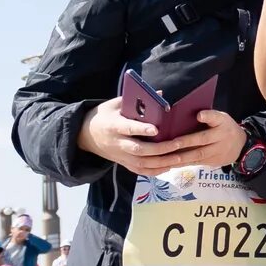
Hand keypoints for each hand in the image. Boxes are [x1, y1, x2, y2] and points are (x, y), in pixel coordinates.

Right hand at [78, 99, 250, 174]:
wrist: (86, 135)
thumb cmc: (104, 115)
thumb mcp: (114, 104)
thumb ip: (136, 101)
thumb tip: (161, 94)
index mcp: (113, 126)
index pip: (128, 128)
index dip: (141, 130)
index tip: (157, 129)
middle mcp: (117, 143)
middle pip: (138, 150)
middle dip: (159, 149)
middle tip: (178, 144)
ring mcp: (120, 156)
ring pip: (141, 163)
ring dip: (161, 162)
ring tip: (180, 157)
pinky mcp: (123, 163)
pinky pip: (140, 171)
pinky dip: (155, 171)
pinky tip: (169, 167)